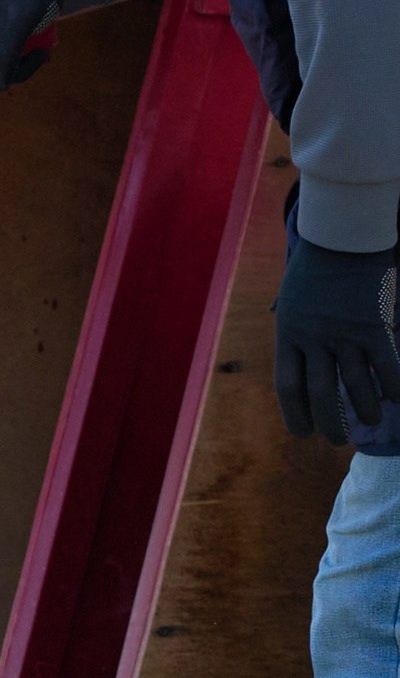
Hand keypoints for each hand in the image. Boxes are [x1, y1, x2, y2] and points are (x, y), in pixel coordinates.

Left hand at [275, 235, 399, 442]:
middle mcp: (313, 339)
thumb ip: (295, 331)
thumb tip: (298, 357)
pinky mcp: (373, 323)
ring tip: (370, 423)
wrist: (341, 235)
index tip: (302, 432)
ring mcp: (344, 333)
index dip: (295, 415)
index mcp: (288, 335)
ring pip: (356, 384)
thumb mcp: (290, 301)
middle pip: (321, 395)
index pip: (288, 387)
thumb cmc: (315, 267)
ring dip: (364, 409)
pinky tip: (396, 399)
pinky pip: (386, 363)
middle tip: (337, 441)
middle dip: (330, 423)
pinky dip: (393, 385)